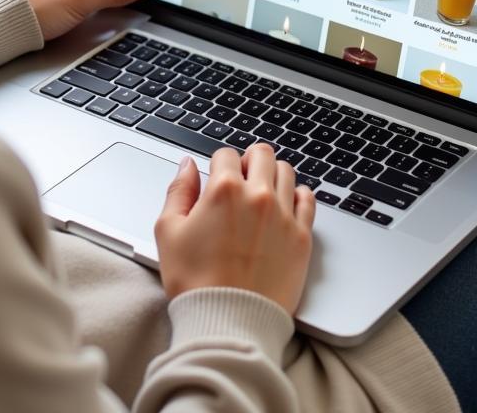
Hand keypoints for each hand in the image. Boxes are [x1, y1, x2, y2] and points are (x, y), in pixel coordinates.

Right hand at [154, 143, 315, 314]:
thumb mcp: (168, 232)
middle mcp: (258, 196)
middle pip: (262, 154)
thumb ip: (178, 190)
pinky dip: (297, 196)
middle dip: (249, 160)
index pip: (225, 154)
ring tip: (262, 192)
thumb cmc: (195, 281)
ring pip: (287, 171)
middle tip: (242, 178)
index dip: (218, 165)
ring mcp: (284, 216)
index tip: (217, 180)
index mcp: (224, 190)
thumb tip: (187, 165)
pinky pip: (308, 200)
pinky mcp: (302, 237)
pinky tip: (285, 206)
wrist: (228, 323)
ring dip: (273, 175)